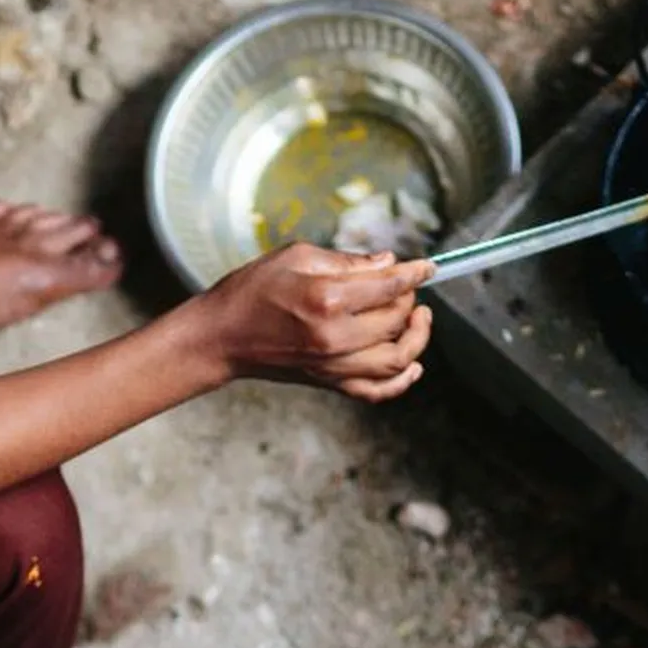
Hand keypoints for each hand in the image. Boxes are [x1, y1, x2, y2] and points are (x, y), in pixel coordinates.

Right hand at [197, 244, 433, 401]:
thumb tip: (387, 263)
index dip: (415, 273)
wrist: (220, 336)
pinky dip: (402, 381)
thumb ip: (346, 260)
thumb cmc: (250, 291)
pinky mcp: (328, 382)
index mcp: (327, 298)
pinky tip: (413, 364)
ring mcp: (333, 364)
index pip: (389, 286)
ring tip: (418, 319)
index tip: (427, 267)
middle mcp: (335, 336)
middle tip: (405, 286)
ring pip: (397, 358)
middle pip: (396, 319)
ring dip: (417, 338)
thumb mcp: (295, 257)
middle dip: (409, 299)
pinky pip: (378, 391)